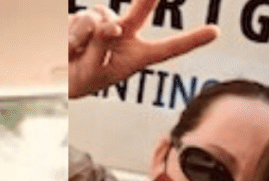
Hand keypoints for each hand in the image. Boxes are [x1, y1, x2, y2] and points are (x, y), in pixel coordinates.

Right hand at [68, 0, 218, 98]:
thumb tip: (110, 22)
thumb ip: (103, 47)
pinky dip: (73, 35)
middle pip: (141, 10)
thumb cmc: (78, 80)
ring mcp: (106, 23)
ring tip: (75, 55)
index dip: (190, 41)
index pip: (166, 49)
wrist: (53, 73)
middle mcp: (124, 35)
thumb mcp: (93, 73)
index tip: (215, 33)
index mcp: (135, 57)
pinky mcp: (88, 15)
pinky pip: (81, 20)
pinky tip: (69, 47)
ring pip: (100, 20)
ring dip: (85, 38)